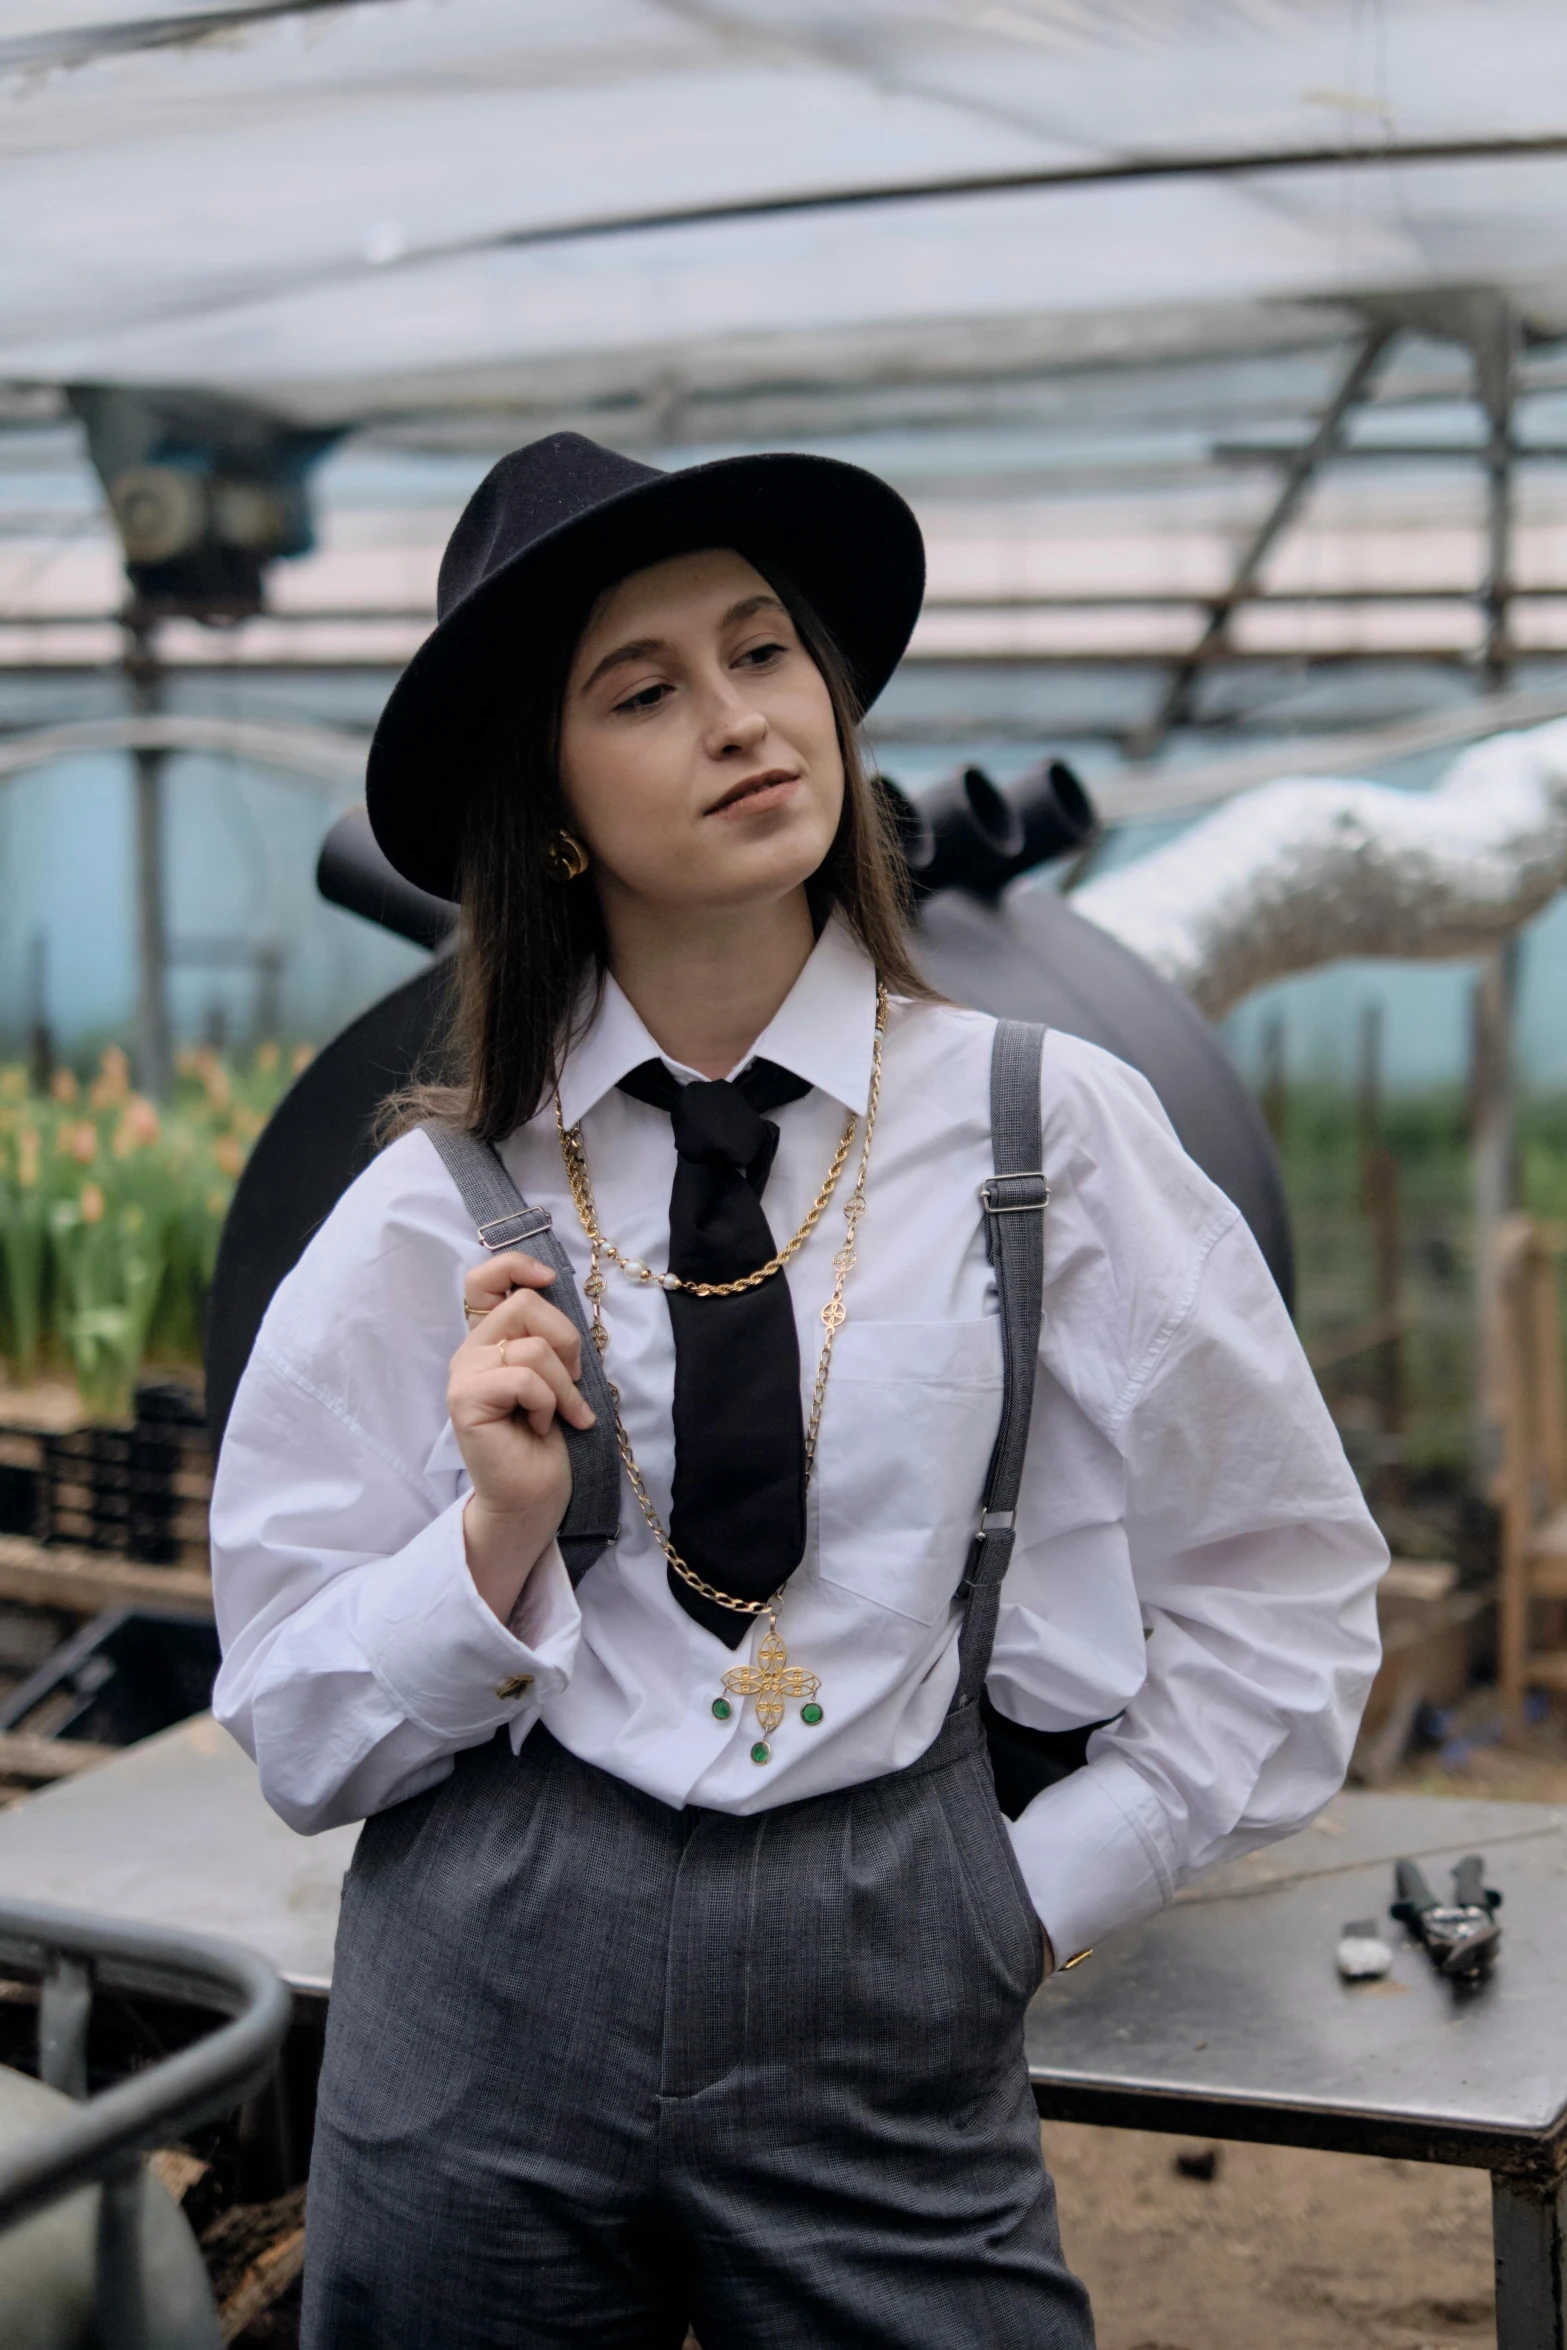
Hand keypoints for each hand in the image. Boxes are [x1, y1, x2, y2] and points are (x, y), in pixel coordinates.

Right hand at [449, 1251, 595, 1622]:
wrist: (533, 1496)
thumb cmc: (547, 1439)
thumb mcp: (554, 1375)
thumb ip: (545, 1336)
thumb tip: (555, 1291)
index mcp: (488, 1340)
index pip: (482, 1278)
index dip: (516, 1266)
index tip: (549, 1281)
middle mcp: (469, 1351)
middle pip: (524, 1304)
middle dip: (567, 1341)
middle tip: (573, 1382)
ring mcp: (463, 1375)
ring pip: (532, 1347)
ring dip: (564, 1385)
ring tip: (561, 1414)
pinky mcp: (465, 1400)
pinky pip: (525, 1378)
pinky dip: (548, 1404)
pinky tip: (540, 1427)